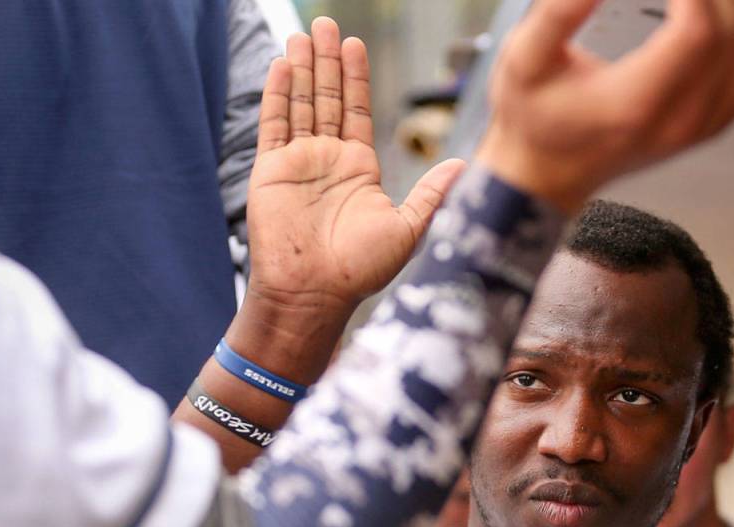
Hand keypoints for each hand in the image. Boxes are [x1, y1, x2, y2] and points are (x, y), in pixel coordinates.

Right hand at [246, 18, 464, 313]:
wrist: (315, 292)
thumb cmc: (361, 270)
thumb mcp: (408, 228)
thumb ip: (430, 193)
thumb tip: (463, 166)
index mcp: (359, 170)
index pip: (357, 111)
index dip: (355, 78)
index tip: (356, 46)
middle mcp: (328, 161)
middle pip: (327, 98)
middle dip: (327, 62)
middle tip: (327, 25)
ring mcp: (298, 163)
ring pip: (300, 103)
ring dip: (302, 69)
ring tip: (304, 34)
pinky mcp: (270, 171)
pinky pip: (273, 124)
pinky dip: (276, 94)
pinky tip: (281, 66)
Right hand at [478, 0, 733, 212]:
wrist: (546, 175)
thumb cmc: (534, 121)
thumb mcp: (524, 60)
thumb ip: (557, 11)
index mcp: (635, 104)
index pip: (697, 28)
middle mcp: (680, 120)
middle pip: (732, 29)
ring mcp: (703, 126)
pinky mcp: (713, 124)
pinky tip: (721, 14)